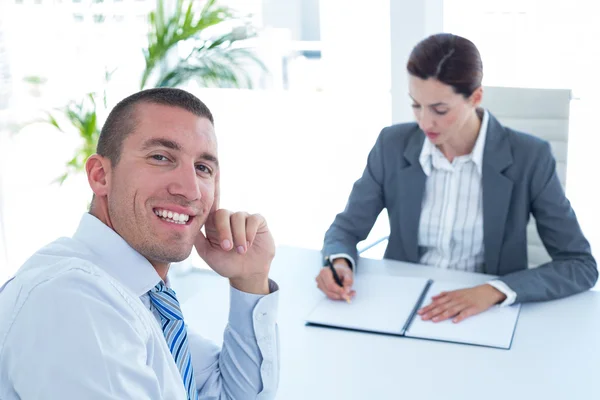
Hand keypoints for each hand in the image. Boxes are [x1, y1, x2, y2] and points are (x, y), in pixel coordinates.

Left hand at [194, 173, 274, 294]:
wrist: (247, 274)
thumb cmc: (226, 264)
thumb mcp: (208, 254)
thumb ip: (198, 239)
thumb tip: (186, 224)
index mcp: (214, 224)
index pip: (210, 205)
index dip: (210, 189)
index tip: (210, 175)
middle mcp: (228, 218)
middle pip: (223, 213)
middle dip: (225, 231)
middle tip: (227, 248)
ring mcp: (243, 218)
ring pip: (238, 217)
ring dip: (239, 236)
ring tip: (240, 251)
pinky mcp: (258, 221)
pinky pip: (253, 219)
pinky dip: (250, 232)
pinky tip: (249, 244)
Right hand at [315, 259, 354, 301]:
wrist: (337, 270)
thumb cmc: (342, 271)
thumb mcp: (347, 273)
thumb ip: (348, 280)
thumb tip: (347, 290)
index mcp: (324, 272)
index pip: (330, 285)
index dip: (339, 290)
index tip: (347, 293)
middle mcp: (319, 278)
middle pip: (329, 291)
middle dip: (340, 295)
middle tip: (351, 294)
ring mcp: (319, 284)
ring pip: (330, 295)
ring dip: (340, 296)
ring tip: (350, 293)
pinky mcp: (321, 289)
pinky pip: (330, 295)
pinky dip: (338, 296)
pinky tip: (345, 293)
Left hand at [417, 284, 506, 322]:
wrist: (486, 292)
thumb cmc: (470, 293)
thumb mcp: (456, 291)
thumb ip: (444, 295)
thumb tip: (433, 297)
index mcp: (451, 295)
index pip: (437, 302)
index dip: (428, 307)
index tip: (420, 312)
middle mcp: (456, 299)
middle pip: (442, 307)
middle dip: (431, 312)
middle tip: (423, 317)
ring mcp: (464, 304)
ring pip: (451, 310)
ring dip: (442, 315)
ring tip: (434, 320)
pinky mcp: (472, 308)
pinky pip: (465, 313)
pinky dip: (460, 317)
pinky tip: (454, 321)